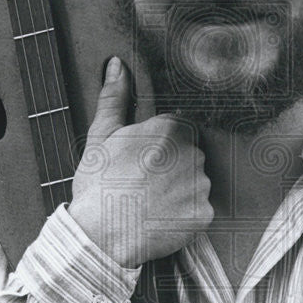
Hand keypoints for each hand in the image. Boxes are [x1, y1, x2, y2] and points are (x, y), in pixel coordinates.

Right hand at [68, 56, 213, 265]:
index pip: (177, 128)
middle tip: (144, 183)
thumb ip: (114, 99)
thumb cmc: (98, 186)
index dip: (159, 146)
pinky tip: (162, 217)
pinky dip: (184, 214)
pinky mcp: (204, 213)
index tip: (144, 160)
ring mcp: (200, 184)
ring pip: (196, 181)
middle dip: (172, 166)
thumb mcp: (100, 137)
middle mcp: (192, 152)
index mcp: (169, 128)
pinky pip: (200, 209)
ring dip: (180, 190)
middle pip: (190, 154)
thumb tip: (117, 66)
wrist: (100, 236)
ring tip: (151, 201)